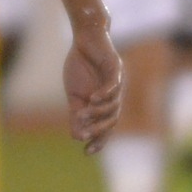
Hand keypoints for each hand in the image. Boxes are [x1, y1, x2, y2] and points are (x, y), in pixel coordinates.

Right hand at [62, 16, 123, 153]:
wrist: (84, 38)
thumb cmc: (80, 65)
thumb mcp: (74, 94)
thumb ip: (76, 114)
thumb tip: (77, 137)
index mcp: (105, 103)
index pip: (106, 127)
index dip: (99, 140)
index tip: (87, 152)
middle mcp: (115, 95)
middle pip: (113, 119)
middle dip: (100, 130)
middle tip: (85, 135)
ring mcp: (117, 81)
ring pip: (114, 104)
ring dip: (98, 112)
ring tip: (83, 114)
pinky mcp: (116, 67)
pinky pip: (114, 84)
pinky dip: (104, 93)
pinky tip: (92, 99)